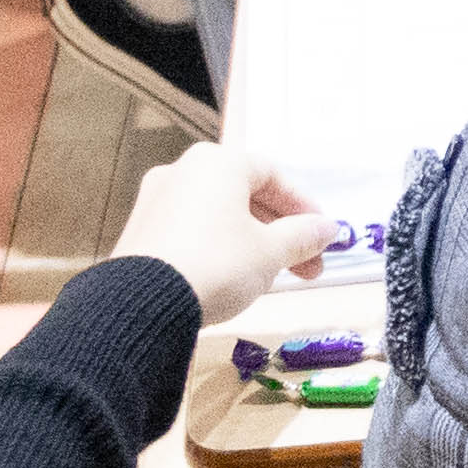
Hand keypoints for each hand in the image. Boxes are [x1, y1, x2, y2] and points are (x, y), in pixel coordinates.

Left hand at [113, 142, 324, 323]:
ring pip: (217, 214)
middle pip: (245, 195)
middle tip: (306, 265)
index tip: (322, 235)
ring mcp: (155, 200)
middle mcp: (182, 171)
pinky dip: (218, 246)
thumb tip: (328, 229)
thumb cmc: (217, 264)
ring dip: (251, 240)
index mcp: (217, 163)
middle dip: (280, 231)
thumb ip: (302, 236)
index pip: (273, 175)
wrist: (143, 305)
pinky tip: (232, 276)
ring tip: (272, 275)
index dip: (303, 206)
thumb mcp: (270, 252)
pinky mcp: (139, 231)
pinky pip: (191, 230)